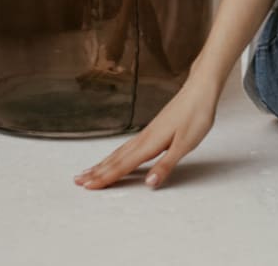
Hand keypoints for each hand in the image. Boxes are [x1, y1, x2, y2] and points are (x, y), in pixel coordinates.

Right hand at [73, 75, 219, 190]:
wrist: (200, 90)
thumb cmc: (196, 115)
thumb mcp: (185, 144)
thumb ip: (166, 165)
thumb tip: (149, 184)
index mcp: (150, 143)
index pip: (123, 165)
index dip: (106, 177)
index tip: (89, 186)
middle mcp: (144, 138)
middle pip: (116, 159)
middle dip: (97, 171)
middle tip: (77, 181)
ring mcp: (146, 133)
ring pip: (119, 152)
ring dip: (102, 163)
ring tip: (87, 171)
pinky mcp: (152, 130)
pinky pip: (127, 146)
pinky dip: (115, 154)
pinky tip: (113, 157)